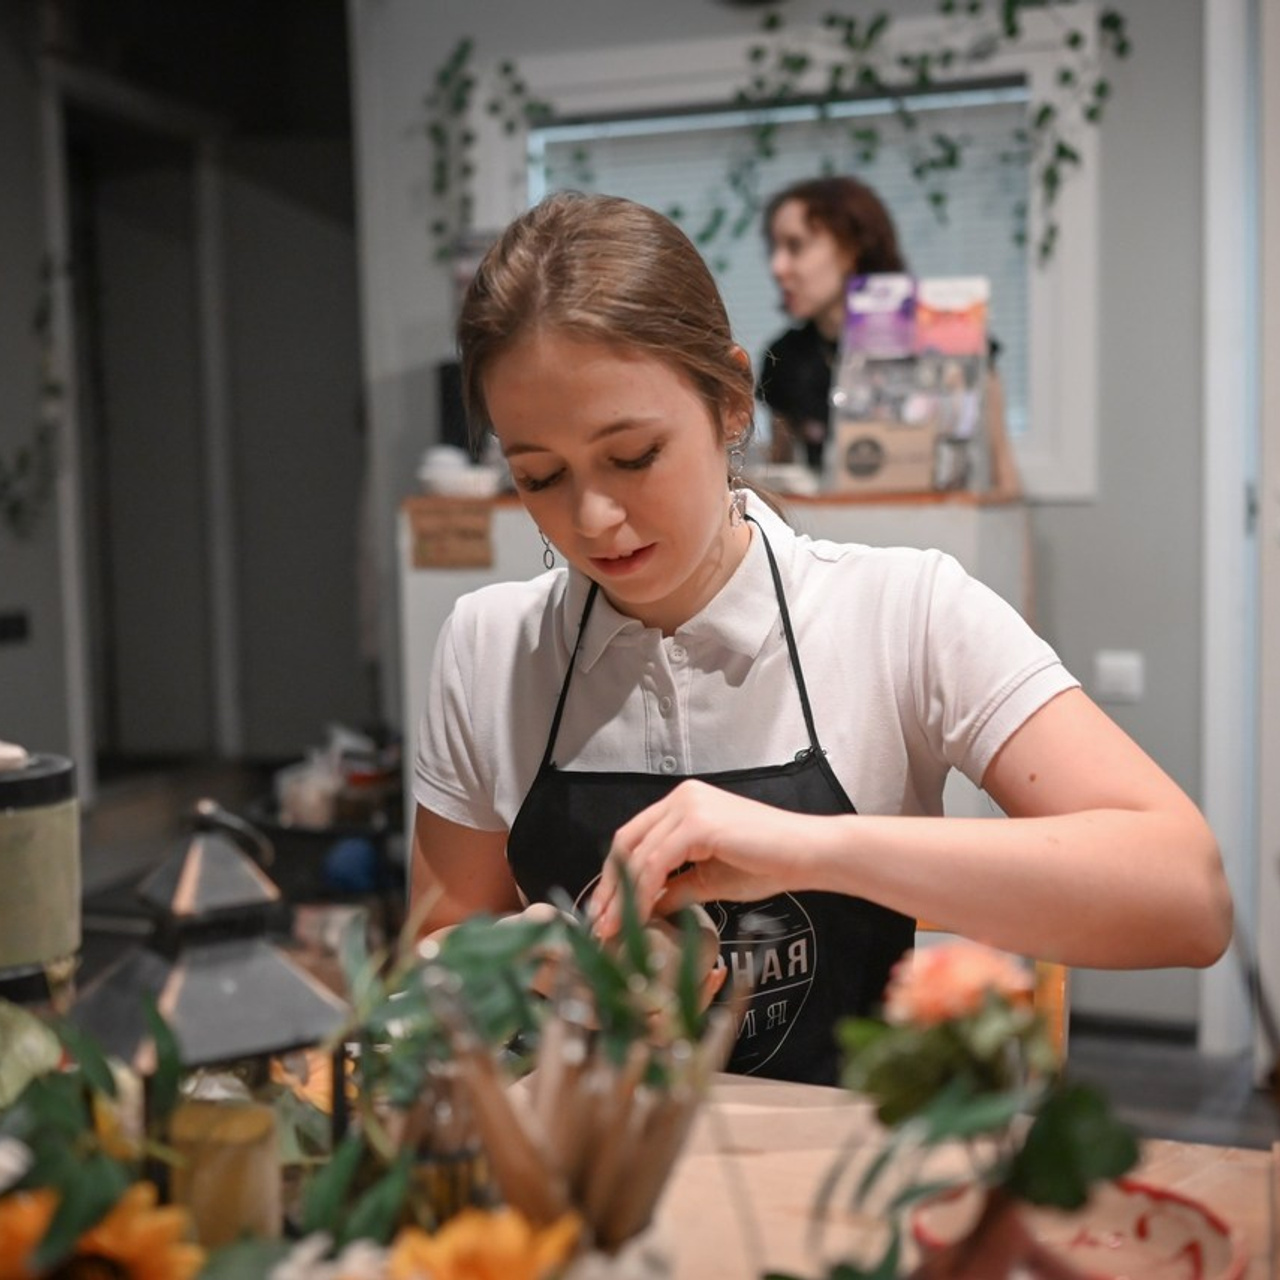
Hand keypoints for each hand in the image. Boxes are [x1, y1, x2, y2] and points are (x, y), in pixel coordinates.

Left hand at [590, 780, 814, 937]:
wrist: (807, 855)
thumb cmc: (767, 864)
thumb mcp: (708, 880)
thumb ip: (674, 888)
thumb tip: (643, 908)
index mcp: (683, 804)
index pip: (633, 838)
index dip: (614, 876)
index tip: (604, 912)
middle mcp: (681, 797)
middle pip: (627, 843)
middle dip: (609, 888)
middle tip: (599, 925)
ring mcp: (688, 806)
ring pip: (638, 855)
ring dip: (622, 896)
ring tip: (613, 929)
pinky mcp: (698, 823)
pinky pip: (657, 862)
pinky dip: (643, 891)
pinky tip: (638, 916)